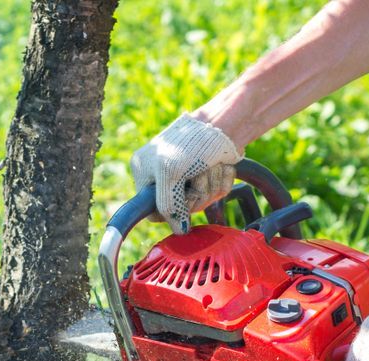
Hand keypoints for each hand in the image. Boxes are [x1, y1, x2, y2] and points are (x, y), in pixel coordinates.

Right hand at [130, 113, 241, 233]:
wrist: (223, 121)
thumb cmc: (191, 142)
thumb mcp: (170, 173)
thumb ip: (168, 205)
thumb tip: (179, 231)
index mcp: (145, 173)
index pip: (154, 212)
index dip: (171, 212)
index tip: (183, 202)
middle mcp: (164, 177)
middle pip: (183, 209)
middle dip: (197, 193)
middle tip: (199, 174)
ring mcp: (188, 178)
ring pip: (203, 201)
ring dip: (211, 184)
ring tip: (210, 164)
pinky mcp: (209, 175)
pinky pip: (218, 192)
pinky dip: (222, 180)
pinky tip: (220, 165)